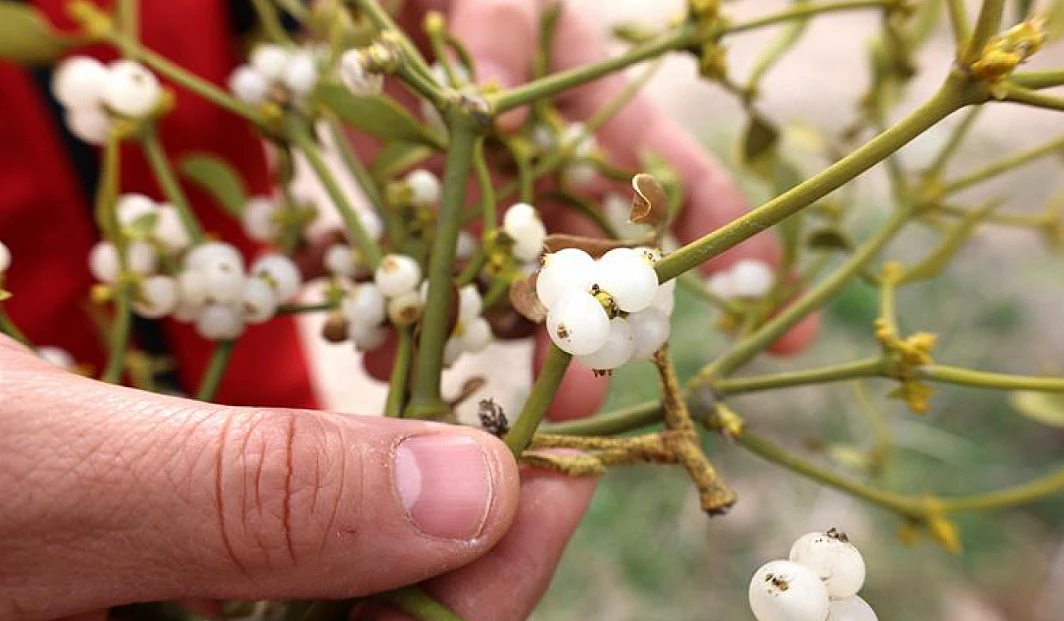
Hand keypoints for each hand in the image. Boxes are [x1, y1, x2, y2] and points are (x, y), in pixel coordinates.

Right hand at [0, 336, 595, 620]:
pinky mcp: (157, 545)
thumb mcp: (42, 485)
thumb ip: (249, 505)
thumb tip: (470, 495)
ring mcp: (177, 605)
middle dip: (478, 504)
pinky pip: (277, 513)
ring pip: (340, 552)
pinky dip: (338, 444)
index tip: (570, 449)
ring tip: (491, 367)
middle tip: (555, 385)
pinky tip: (376, 380)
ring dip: (418, 459)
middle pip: (384, 607)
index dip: (498, 571)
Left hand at [391, 0, 818, 422]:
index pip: (670, 177)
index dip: (719, 227)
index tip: (761, 283)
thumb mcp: (496, 1)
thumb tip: (501, 102)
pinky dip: (412, 326)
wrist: (381, 21)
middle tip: (601, 387)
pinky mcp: (418, 227)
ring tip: (519, 406)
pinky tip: (401, 361)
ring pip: (514, 295)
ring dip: (519, 352)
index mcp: (592, 125)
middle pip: (593, 267)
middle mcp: (551, 183)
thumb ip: (501, 31)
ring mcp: (488, 213)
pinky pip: (424, 284)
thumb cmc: (469, 6)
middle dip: (603, 331)